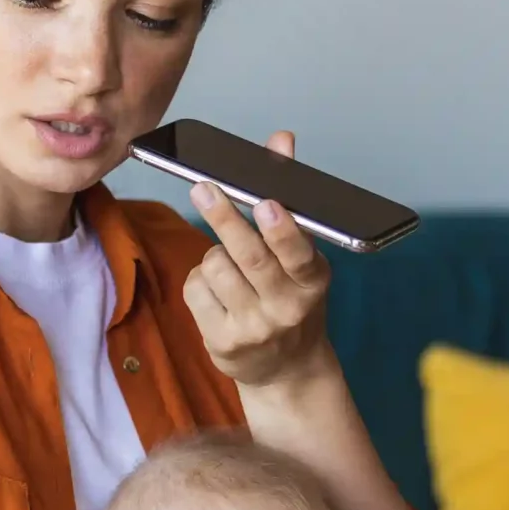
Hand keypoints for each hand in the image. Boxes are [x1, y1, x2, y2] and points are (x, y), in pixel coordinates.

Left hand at [183, 131, 334, 389]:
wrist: (286, 370)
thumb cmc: (293, 298)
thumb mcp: (302, 256)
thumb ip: (289, 200)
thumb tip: (280, 139)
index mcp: (312, 281)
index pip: (297, 253)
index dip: (280, 229)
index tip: (265, 202)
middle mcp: (286, 308)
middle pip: (248, 257)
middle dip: (225, 218)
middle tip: (204, 187)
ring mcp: (253, 328)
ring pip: (216, 267)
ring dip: (215, 255)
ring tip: (229, 264)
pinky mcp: (222, 342)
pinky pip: (196, 289)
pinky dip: (201, 280)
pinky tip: (218, 290)